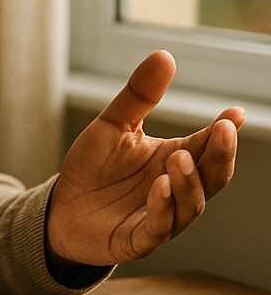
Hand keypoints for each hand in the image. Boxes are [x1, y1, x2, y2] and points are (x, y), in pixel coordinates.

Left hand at [47, 51, 243, 268]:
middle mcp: (176, 189)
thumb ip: (138, 95)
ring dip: (190, 182)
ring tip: (179, 157)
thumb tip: (165, 54)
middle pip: (212, 176)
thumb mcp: (113, 125)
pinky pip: (159, 229)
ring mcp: (161, 217)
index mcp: (175, 159)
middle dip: (221, 156)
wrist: (60, 207)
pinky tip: (159, 187)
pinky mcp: (138, 240)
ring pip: (191, 205)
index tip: (234, 113)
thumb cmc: (93, 167)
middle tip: (221, 130)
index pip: (209, 145)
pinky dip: (163, 209)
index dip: (224, 132)